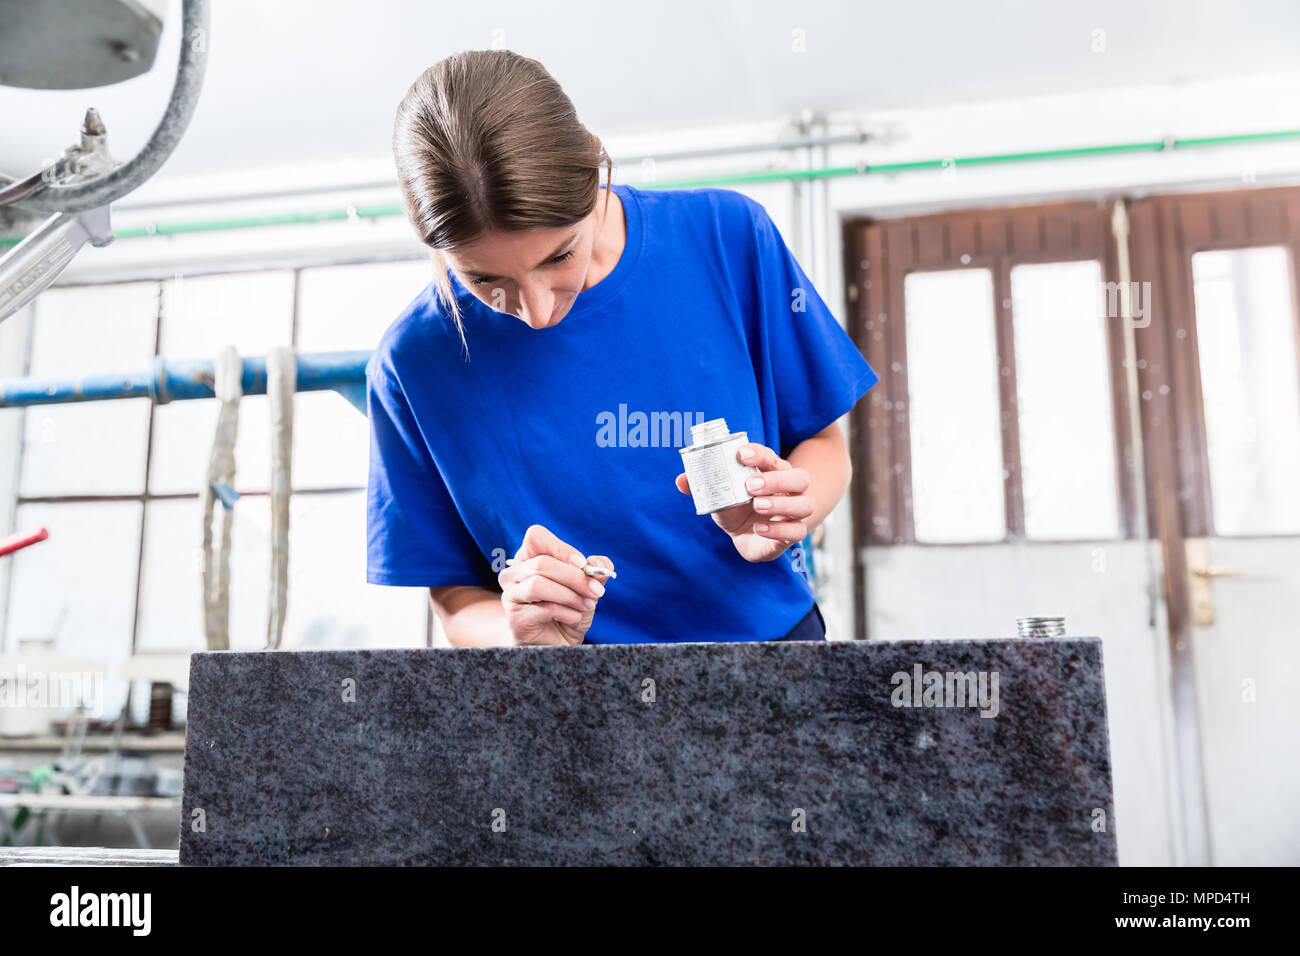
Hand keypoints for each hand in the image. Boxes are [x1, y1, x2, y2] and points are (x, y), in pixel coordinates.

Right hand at [498, 524, 614, 645]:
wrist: (556, 643)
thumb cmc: (568, 609)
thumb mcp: (587, 587)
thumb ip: (595, 571)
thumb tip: (597, 563)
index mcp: (528, 558)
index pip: (535, 537)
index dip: (561, 548)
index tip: (583, 564)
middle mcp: (513, 574)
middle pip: (541, 563)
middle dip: (575, 577)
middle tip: (596, 591)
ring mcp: (511, 597)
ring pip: (538, 584)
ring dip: (570, 596)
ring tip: (586, 606)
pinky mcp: (515, 619)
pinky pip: (544, 609)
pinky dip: (567, 613)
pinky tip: (574, 618)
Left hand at [675, 442, 813, 562]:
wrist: (745, 536)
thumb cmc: (736, 505)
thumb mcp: (718, 494)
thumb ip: (701, 485)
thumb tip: (681, 480)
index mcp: (772, 471)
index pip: (772, 457)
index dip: (759, 454)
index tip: (740, 455)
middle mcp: (789, 490)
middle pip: (800, 478)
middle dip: (776, 479)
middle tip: (750, 485)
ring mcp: (794, 512)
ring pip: (805, 504)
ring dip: (781, 504)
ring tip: (758, 506)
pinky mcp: (792, 534)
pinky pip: (797, 531)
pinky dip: (778, 530)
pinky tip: (759, 528)